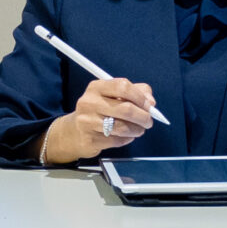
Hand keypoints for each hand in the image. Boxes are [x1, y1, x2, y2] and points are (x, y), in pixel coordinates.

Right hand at [39, 76, 163, 165]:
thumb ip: (137, 92)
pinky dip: (127, 139)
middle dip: (143, 117)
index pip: (122, 87)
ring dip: (137, 130)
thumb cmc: (100, 110)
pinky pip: (117, 140)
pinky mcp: (90, 139)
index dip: (140, 97)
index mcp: (96, 87)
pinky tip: (125, 136)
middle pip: (126, 109)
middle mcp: (89, 102)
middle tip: (148, 122)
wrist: (76, 131)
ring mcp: (87, 122)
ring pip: (123, 127)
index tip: (149, 105)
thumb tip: (151, 102)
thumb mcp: (115, 95)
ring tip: (139, 130)